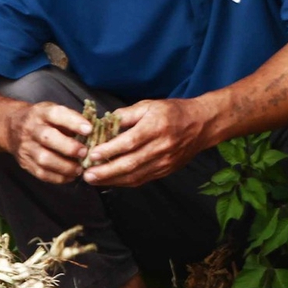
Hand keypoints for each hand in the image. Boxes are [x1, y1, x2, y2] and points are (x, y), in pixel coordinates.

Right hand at [0, 100, 91, 183]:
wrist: (11, 127)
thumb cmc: (42, 120)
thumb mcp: (53, 111)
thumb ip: (71, 120)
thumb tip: (95, 131)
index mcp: (41, 112)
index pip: (56, 114)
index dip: (73, 122)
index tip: (89, 129)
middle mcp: (31, 128)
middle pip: (48, 138)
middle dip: (69, 147)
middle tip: (84, 152)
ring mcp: (26, 147)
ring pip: (43, 159)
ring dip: (65, 166)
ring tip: (79, 168)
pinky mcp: (25, 162)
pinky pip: (41, 173)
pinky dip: (58, 177)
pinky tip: (70, 176)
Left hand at [83, 96, 218, 187]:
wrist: (201, 125)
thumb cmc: (173, 112)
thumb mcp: (149, 105)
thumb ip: (125, 114)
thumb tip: (103, 123)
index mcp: (156, 127)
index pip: (130, 142)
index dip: (110, 150)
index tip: (92, 154)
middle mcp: (161, 147)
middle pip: (130, 163)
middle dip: (106, 171)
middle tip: (86, 174)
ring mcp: (165, 161)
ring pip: (135, 175)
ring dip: (112, 180)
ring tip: (93, 180)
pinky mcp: (166, 170)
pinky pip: (142, 179)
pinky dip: (125, 181)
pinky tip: (111, 180)